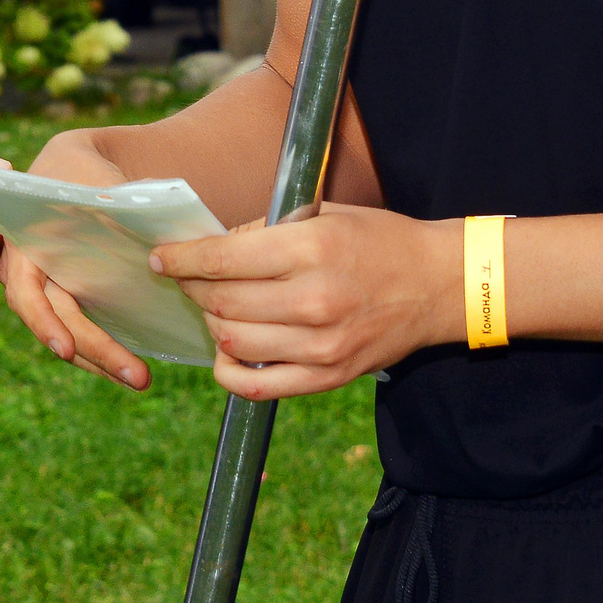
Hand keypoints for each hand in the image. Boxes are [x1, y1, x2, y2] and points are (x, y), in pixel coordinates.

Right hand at [0, 127, 150, 390]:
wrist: (72, 167)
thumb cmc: (81, 171)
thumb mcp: (94, 179)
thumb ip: (113, 201)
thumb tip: (148, 227)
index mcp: (24, 243)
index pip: (26, 290)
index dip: (44, 321)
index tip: (66, 349)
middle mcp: (28, 272)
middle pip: (56, 321)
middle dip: (96, 352)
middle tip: (139, 377)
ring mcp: (46, 287)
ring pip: (68, 332)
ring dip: (101, 359)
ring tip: (140, 378)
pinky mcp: (66, 295)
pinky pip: (79, 327)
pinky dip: (102, 348)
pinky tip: (131, 365)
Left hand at [151, 204, 461, 400]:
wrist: (439, 284)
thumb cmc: (379, 240)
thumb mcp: (322, 217)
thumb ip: (264, 232)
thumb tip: (211, 247)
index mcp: (311, 250)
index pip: (221, 260)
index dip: (180, 259)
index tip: (162, 258)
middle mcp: (313, 300)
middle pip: (221, 302)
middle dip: (192, 288)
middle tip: (187, 278)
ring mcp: (321, 346)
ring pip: (232, 342)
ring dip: (210, 323)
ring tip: (214, 307)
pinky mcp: (328, 376)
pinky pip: (257, 386)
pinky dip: (229, 371)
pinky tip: (227, 351)